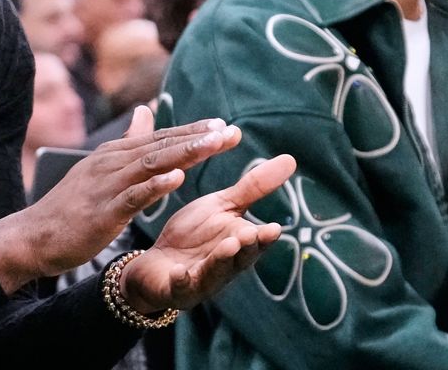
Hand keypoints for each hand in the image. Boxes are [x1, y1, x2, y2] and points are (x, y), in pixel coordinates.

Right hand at [0, 107, 239, 292]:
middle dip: (198, 138)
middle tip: (231, 132)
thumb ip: (127, 140)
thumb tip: (146, 110)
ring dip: (185, 153)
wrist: (33, 236)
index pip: (161, 138)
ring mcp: (106, 185)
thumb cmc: (71, 206)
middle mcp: (112, 163)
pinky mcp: (102, 211)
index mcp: (114, 154)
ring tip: (214, 146)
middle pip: (162, 146)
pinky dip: (155, 186)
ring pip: (151, 164)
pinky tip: (176, 180)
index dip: (193, 132)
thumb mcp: (101, 168)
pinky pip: (132, 196)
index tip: (225, 127)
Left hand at [121, 154, 295, 312]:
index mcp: (239, 244)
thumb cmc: (195, 234)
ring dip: (220, 261)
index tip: (274, 228)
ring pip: (213, 272)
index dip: (264, 238)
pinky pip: (179, 287)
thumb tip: (290, 159)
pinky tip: (179, 272)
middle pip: (239, 259)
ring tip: (226, 247)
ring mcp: (202, 280)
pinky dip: (181, 281)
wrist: (156, 263)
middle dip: (245, 248)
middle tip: (249, 234)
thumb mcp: (223, 206)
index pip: (256, 242)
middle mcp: (225, 267)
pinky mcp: (176, 289)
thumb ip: (254, 188)